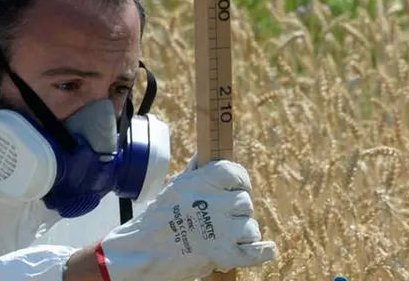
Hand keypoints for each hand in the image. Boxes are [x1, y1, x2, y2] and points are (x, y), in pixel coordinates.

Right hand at [96, 159, 276, 280]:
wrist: (141, 252)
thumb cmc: (157, 219)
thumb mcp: (175, 187)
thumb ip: (196, 171)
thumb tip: (205, 154)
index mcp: (201, 182)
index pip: (235, 173)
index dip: (240, 180)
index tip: (238, 188)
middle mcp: (213, 202)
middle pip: (245, 202)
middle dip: (238, 210)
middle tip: (224, 219)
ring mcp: (220, 229)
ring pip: (251, 226)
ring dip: (243, 233)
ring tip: (227, 237)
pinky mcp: (222, 255)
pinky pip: (254, 252)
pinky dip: (263, 251)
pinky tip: (267, 248)